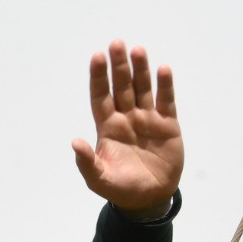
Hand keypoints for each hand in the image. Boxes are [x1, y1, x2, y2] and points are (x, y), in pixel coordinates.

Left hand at [71, 40, 182, 216]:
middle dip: (119, 66)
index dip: (99, 77)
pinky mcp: (167, 125)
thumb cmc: (120, 188)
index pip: (101, 96)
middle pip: (122, 86)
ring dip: (141, 70)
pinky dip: (165, 86)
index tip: (97, 56)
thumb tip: (75, 142)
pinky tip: (163, 69)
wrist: (149, 198)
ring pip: (143, 88)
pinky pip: (165, 101)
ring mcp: (147, 119)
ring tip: (137, 50)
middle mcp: (126, 118)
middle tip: (117, 43)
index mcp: (108, 127)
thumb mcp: (99, 179)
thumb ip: (87, 162)